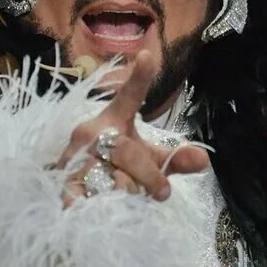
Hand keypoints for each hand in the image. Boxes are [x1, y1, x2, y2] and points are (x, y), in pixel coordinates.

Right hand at [59, 50, 208, 206]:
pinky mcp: (62, 181)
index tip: (148, 56)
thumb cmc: (115, 164)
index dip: (139, 78)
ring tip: (130, 200)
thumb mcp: (145, 159)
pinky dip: (102, 206)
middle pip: (126, 151)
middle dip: (148, 176)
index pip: (129, 97)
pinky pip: (86, 197)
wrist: (73, 186)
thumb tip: (204, 160)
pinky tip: (105, 209)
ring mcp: (73, 156)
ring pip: (109, 177)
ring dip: (126, 193)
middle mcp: (90, 133)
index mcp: (112, 120)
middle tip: (162, 192)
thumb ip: (173, 160)